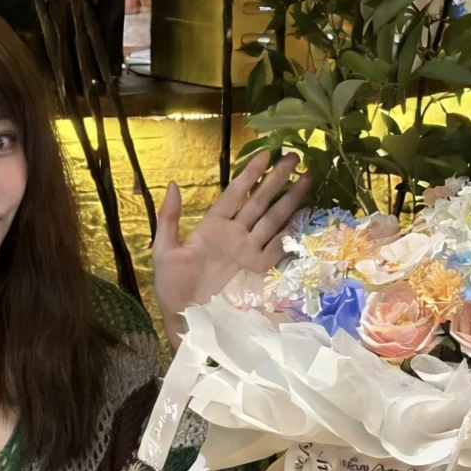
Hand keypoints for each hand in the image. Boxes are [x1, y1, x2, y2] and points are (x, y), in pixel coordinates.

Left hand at [153, 150, 310, 346]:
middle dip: (277, 179)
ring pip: (272, 219)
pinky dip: (289, 233)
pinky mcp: (255, 269)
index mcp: (212, 226)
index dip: (249, 174)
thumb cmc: (171, 284)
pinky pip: (275, 248)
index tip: (265, 154)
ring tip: (307, 179)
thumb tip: (172, 184)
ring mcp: (247, 250)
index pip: (235, 193)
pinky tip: (302, 216)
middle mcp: (234, 234)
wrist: (183, 317)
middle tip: (294, 157)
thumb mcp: (163, 249)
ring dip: (289, 200)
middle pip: (259, 201)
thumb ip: (168, 217)